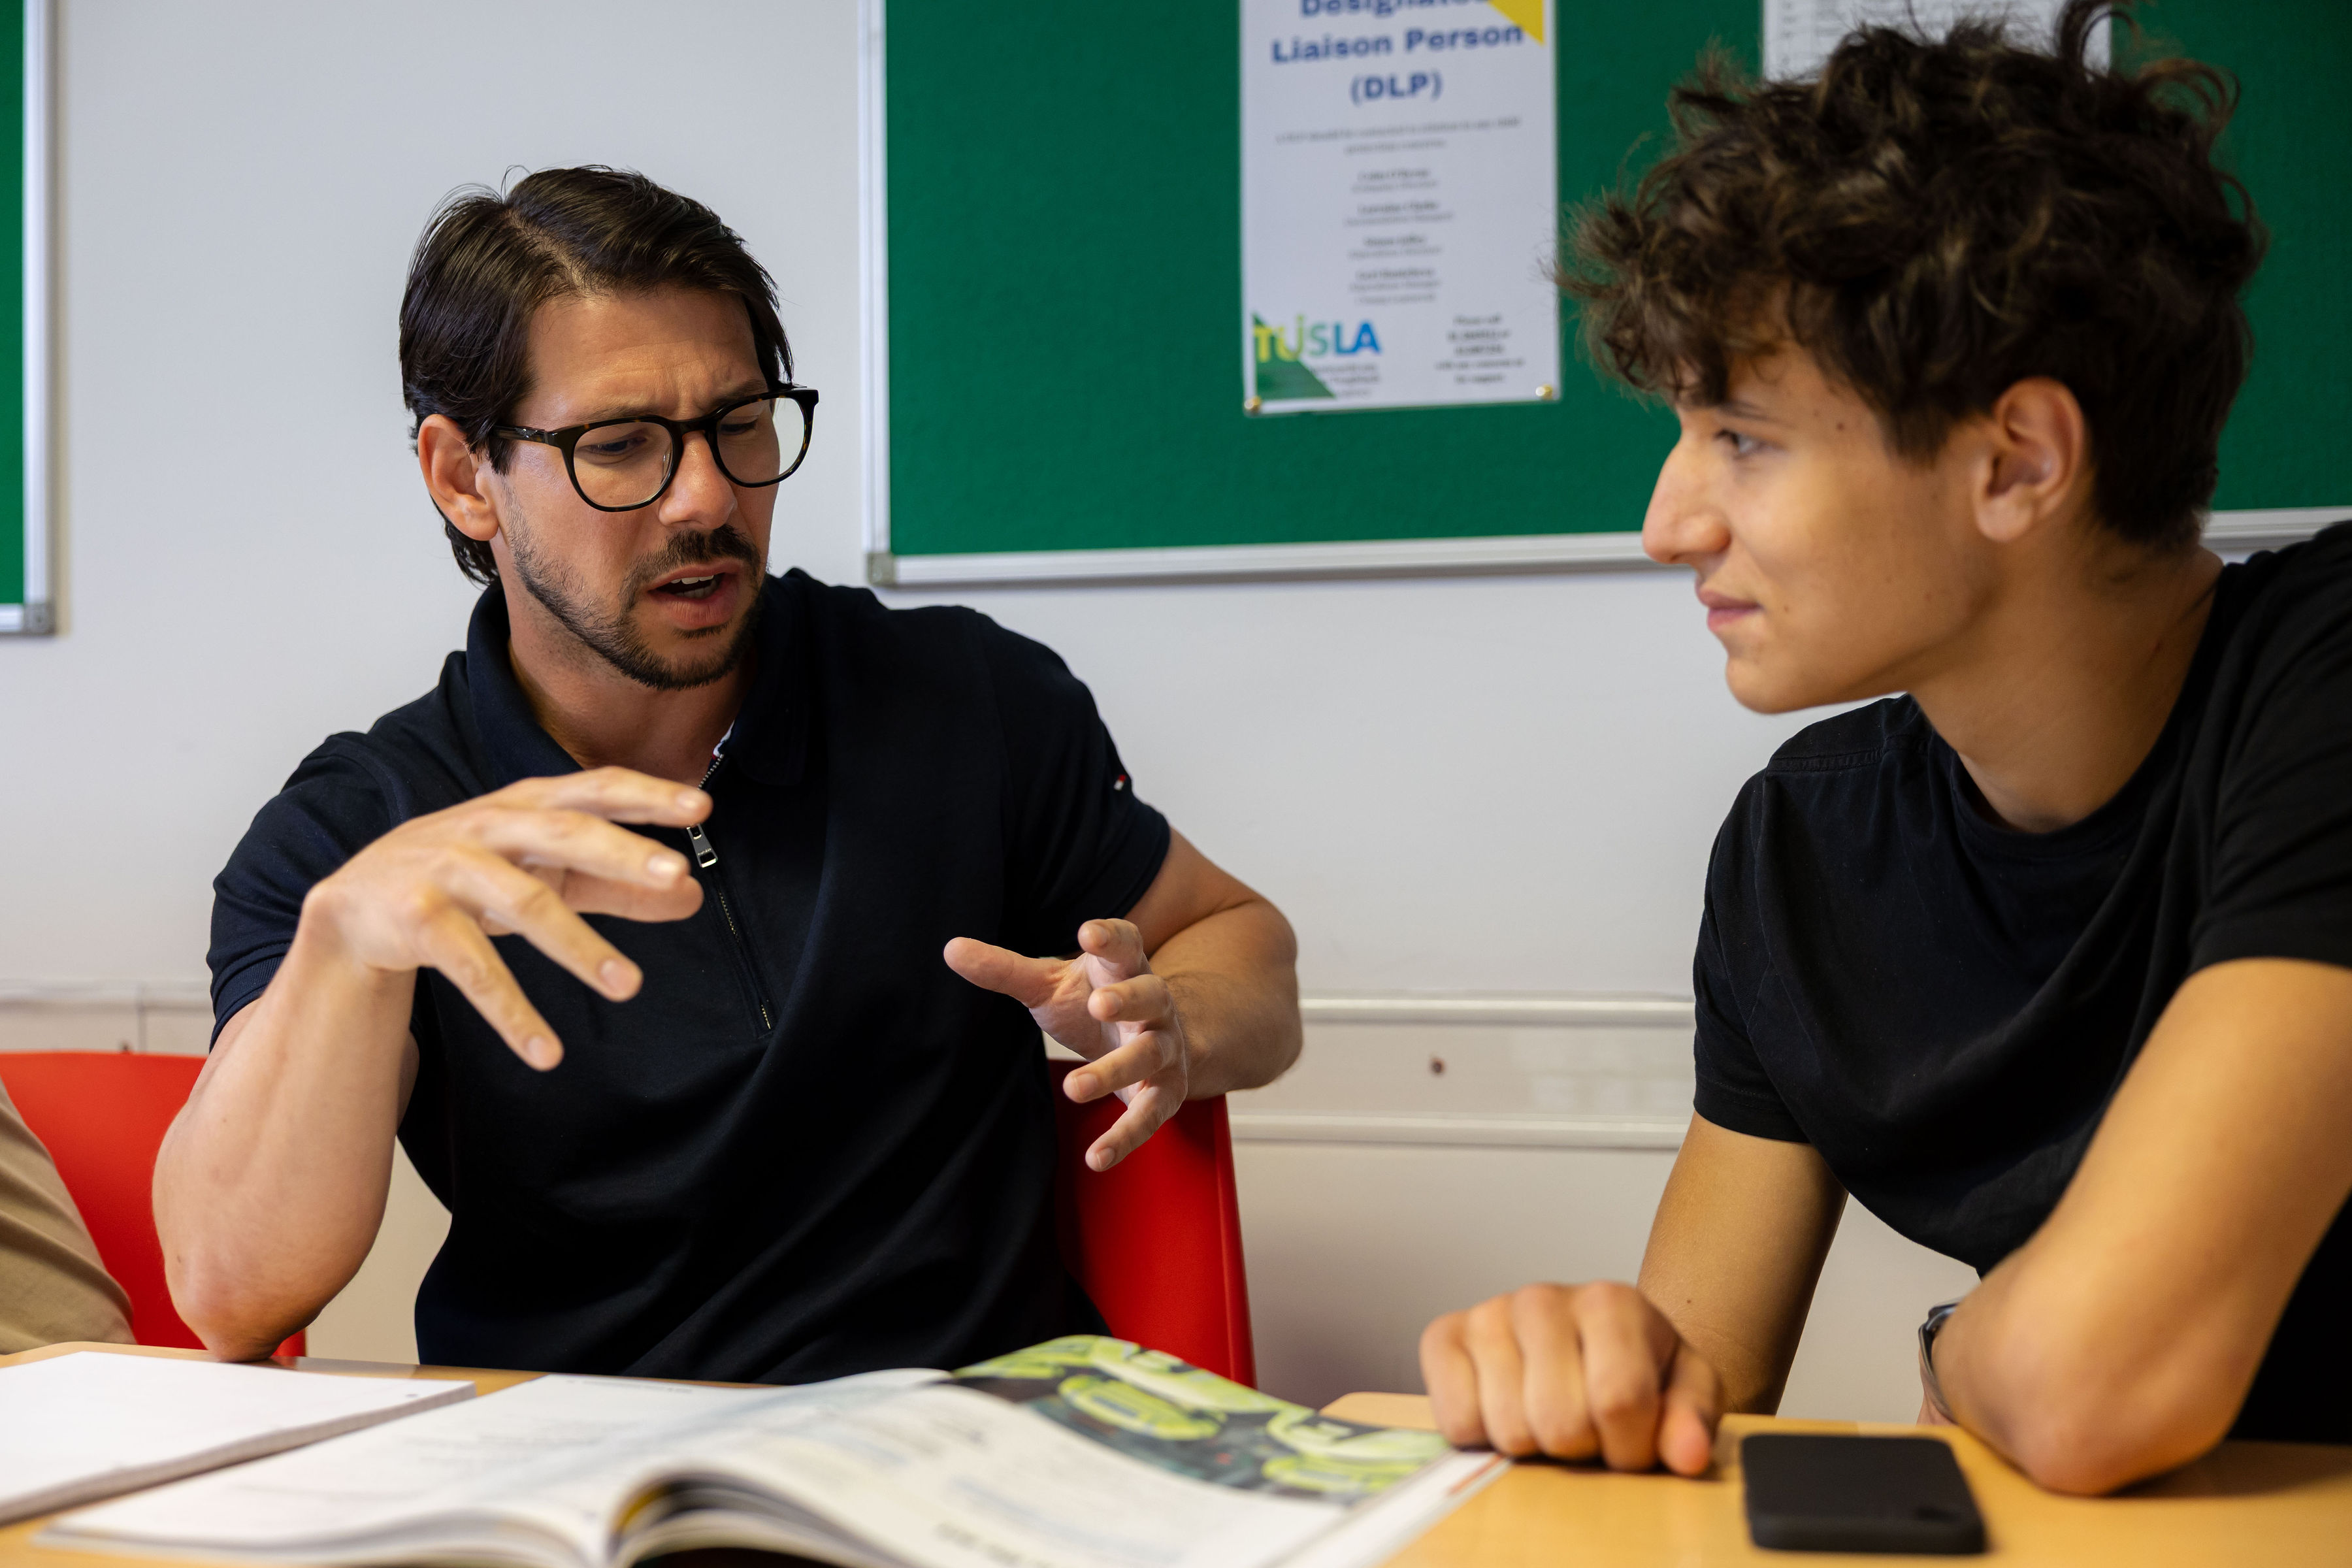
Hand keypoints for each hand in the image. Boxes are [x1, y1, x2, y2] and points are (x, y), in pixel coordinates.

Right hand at [298, 767, 708, 1070]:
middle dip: (621, 851)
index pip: (594, 789)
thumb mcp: (542, 872)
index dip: (646, 795)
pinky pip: (472, 969)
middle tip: (676, 875)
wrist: (356, 905)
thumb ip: (614, 883)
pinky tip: (546, 1051)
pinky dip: (511, 1011)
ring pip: (524, 904)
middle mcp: (489, 825)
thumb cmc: (467, 877)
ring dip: (578, 946)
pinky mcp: (417, 918)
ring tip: (628, 986)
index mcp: (526, 805)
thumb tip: (692, 897)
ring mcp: (448, 867)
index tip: (701, 808)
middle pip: (564, 832)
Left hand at [942, 919, 1190, 1170]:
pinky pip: (1150, 1115)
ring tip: (1073, 1086)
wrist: (1155, 1039)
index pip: (1126, 943)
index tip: (1089, 932)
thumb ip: (1005, 968)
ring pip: (1148, 1055)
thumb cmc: (1091, 1002)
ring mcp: (1164, 1047)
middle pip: (1149, 996)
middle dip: (1127, 1001)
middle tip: (1098, 1005)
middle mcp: (1154, 1004)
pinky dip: (1125, 1137)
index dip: (1112, 936)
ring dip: (1115, 1070)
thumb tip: (949, 948)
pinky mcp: (1165, 1091)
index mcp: (1124, 968)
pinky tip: (1095, 1158)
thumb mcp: (1049, 983)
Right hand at [1420, 1282, 1723, 1474]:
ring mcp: (1489, 1314)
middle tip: (1588, 1431)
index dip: (1631, 1448)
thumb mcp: (1685, 1390)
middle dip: (1582, 1449)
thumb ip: (1691, 1420)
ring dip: (1534, 1447)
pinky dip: (1483, 1437)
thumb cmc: (1638, 1367)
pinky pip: (1457, 1422)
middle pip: (1561, 1422)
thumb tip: (1685, 1455)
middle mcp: (1543, 1297)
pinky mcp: (1443, 1336)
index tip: (1633, 1445)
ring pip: (1509, 1428)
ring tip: (1549, 1419)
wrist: (1587, 1341)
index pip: (1619, 1401)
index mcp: (1611, 1301)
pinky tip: (1507, 1411)